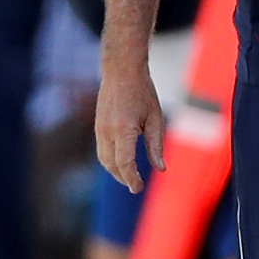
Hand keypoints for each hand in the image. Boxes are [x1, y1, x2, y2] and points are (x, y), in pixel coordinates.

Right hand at [95, 59, 164, 192]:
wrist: (121, 70)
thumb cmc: (142, 92)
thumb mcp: (155, 117)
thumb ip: (156, 145)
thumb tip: (160, 168)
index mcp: (123, 129)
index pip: (124, 163)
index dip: (131, 179)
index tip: (138, 188)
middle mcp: (107, 131)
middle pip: (112, 165)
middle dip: (123, 178)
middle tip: (136, 186)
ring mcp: (99, 128)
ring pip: (104, 159)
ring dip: (115, 171)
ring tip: (129, 177)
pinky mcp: (97, 126)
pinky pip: (101, 150)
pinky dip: (110, 160)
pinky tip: (121, 161)